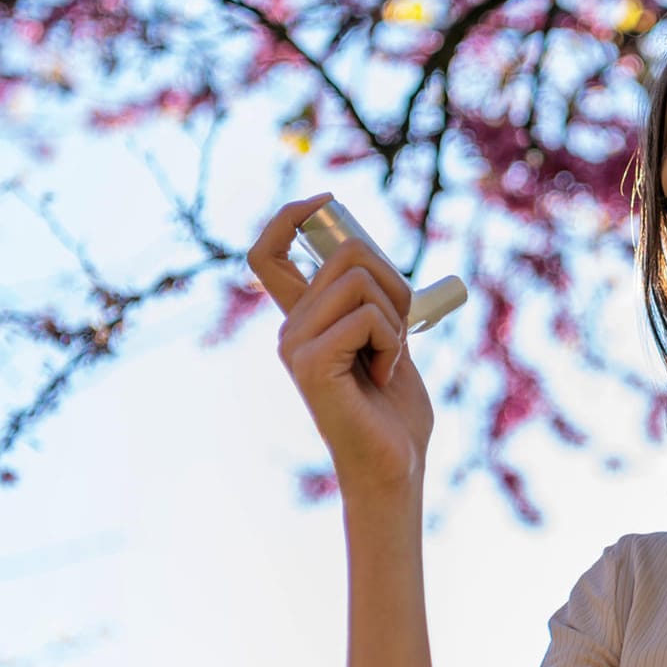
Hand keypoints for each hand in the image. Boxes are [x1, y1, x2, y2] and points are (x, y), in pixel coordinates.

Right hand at [248, 193, 433, 503]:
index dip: (290, 215)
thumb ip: (374, 298)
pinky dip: (393, 343)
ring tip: (388, 361)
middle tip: (398, 334)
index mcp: (304, 318)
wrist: (395, 466)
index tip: (326, 200)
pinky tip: (382, 379)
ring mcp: (294, 344)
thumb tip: (366, 251)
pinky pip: (366, 317)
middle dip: (395, 283)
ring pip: (360, 279)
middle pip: (347, 252)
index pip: (268, 253)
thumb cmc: (394, 410)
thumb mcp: (388, 337)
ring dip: (396, 318)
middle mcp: (290, 327)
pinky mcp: (309, 363)